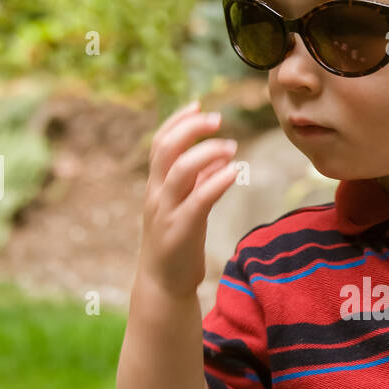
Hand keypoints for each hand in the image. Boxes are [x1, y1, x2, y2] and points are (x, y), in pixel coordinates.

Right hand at [137, 98, 238, 299]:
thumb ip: (197, 182)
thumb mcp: (185, 207)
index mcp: (156, 185)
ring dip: (206, 153)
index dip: (177, 120)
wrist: (163, 284)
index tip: (198, 104)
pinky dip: (215, 182)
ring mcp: (166, 211)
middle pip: (165, 149)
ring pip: (179, 171)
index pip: (160, 142)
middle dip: (190, 128)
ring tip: (231, 146)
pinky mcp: (180, 230)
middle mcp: (157, 194)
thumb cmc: (177, 243)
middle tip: (217, 118)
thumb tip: (218, 158)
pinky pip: (198, 200)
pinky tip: (233, 172)